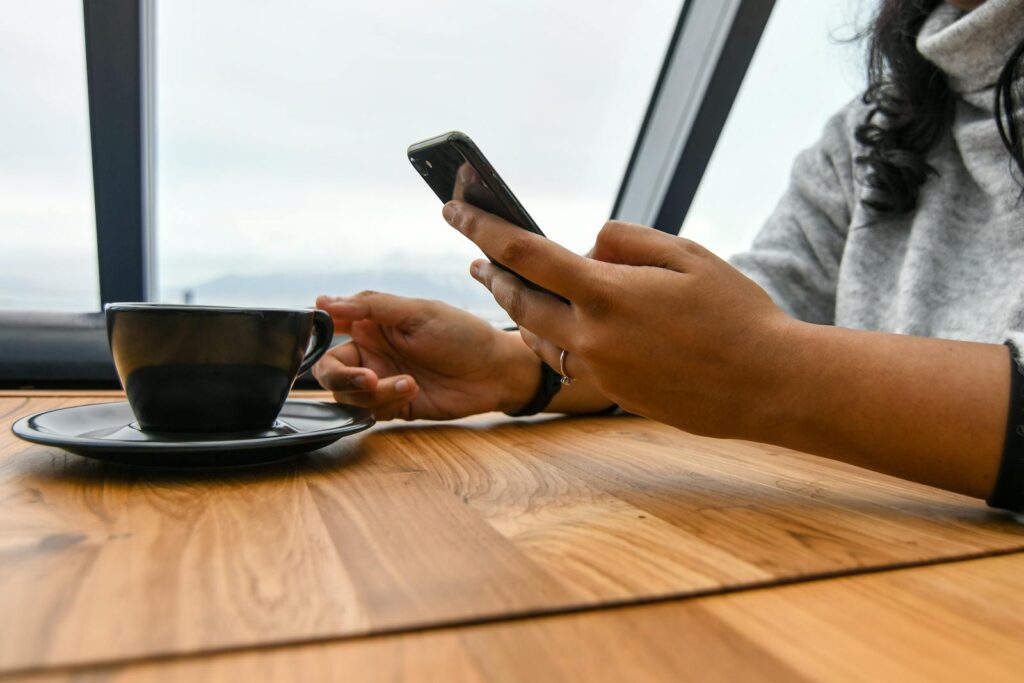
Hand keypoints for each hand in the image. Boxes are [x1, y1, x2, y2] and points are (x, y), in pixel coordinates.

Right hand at [312, 291, 538, 420]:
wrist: (495, 372)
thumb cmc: (462, 334)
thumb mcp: (417, 312)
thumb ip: (370, 307)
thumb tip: (323, 302)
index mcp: (372, 323)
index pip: (329, 328)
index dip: (317, 336)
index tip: (326, 339)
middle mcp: (371, 352)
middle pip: (329, 370)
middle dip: (342, 377)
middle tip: (367, 379)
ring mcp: (381, 380)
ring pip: (348, 395)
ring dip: (373, 392)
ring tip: (408, 383)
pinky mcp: (393, 405)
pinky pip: (371, 411)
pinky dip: (386, 403)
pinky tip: (413, 390)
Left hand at [441, 200, 790, 438]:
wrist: (768, 385)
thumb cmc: (736, 314)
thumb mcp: (687, 255)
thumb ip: (627, 242)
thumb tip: (588, 246)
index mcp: (607, 293)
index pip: (524, 253)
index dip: (482, 227)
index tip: (453, 208)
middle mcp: (592, 336)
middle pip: (518, 300)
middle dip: (492, 274)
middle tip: (475, 257)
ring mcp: (599, 371)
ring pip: (537, 336)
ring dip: (518, 309)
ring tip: (507, 286)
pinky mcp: (612, 393)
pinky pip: (565, 360)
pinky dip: (550, 337)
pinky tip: (552, 325)